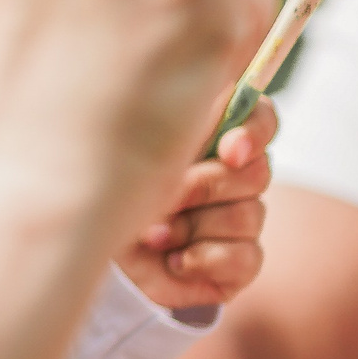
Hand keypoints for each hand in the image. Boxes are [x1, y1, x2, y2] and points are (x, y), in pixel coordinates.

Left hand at [120, 98, 276, 310]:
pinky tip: (172, 260)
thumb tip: (210, 96)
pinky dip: (203, 259)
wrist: (95, 250)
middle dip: (202, 188)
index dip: (254, 131)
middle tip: (162, 198)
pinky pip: (246, 258)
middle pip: (257, 172)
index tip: (228, 150)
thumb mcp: (132, 150)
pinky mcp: (239, 262)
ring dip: (191, 227)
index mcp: (214, 136)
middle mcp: (234, 175)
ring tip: (149, 235)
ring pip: (248, 216)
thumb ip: (174, 124)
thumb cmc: (110, 189)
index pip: (261, 118)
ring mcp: (240, 219)